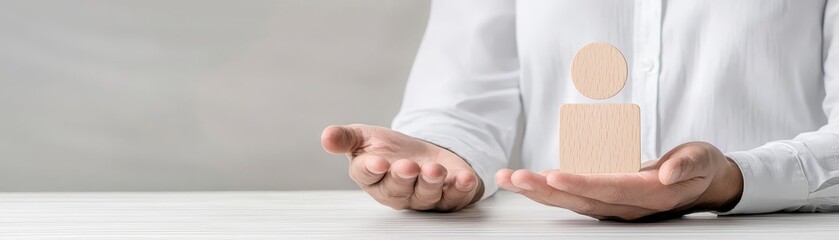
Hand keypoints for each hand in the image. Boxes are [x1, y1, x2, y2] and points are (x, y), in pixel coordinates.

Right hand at [321, 124, 482, 211]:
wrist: (423, 154)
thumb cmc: (390, 150)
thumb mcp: (365, 137)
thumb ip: (346, 138)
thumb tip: (326, 137)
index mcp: (372, 177)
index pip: (367, 176)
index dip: (372, 170)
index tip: (378, 162)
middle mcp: (396, 191)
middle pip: (397, 189)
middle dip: (403, 178)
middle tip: (408, 166)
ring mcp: (423, 196)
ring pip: (426, 195)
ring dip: (431, 183)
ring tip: (435, 170)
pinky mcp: (448, 196)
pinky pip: (454, 197)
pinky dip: (461, 188)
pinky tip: (464, 177)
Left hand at [496, 142, 742, 220]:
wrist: (703, 182)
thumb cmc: (701, 166)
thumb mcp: (703, 159)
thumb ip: (687, 165)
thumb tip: (668, 173)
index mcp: (650, 194)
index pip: (610, 189)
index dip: (582, 184)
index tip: (554, 174)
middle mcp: (626, 205)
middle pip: (580, 199)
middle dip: (545, 190)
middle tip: (514, 177)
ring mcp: (612, 204)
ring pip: (570, 200)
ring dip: (537, 190)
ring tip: (505, 178)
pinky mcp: (603, 198)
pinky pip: (570, 195)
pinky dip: (545, 188)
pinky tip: (520, 180)